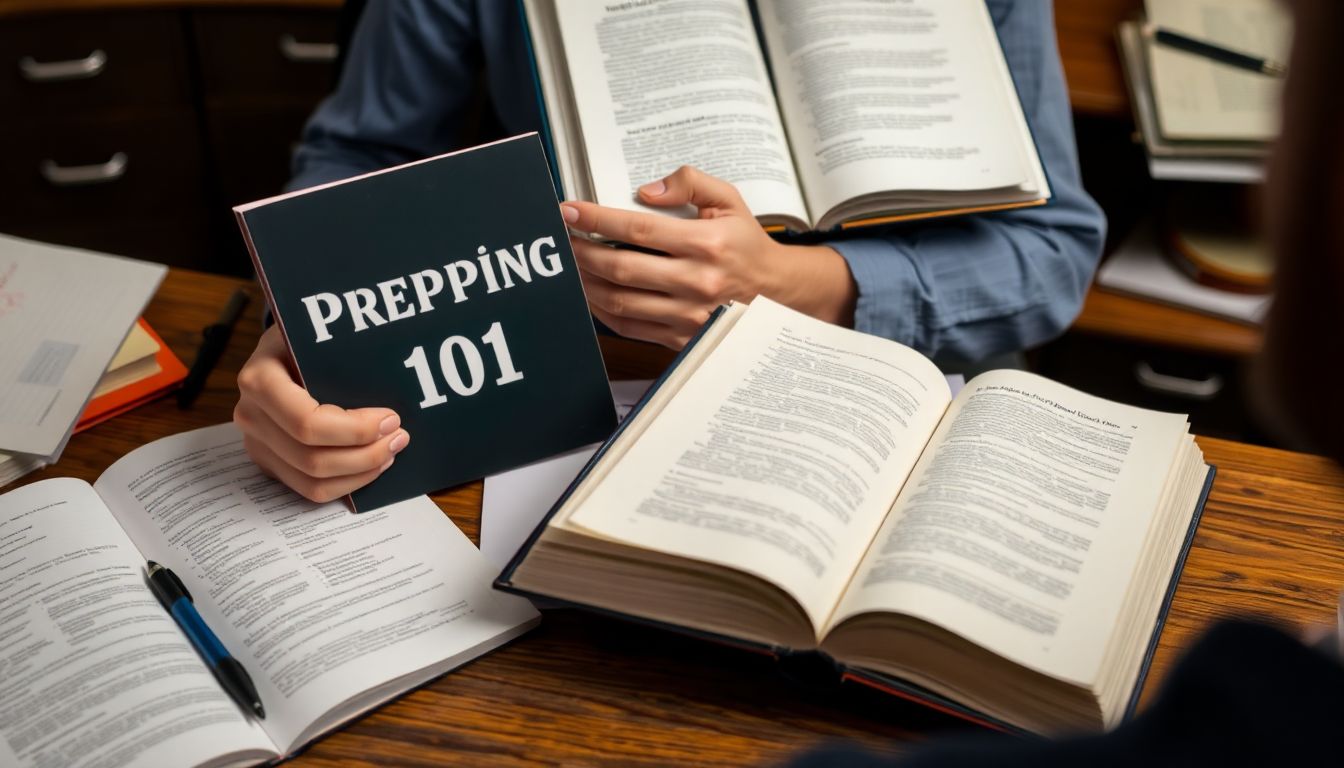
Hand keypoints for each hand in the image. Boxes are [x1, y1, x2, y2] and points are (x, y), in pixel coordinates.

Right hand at [233, 324, 408, 501]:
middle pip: (312, 458)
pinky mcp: (270, 463)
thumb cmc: (305, 342)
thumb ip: (346, 360)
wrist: (279, 351)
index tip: (390, 419)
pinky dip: (347, 483)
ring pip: (313, 481)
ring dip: (360, 472)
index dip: (355, 430)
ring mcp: (257, 443)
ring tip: (390, 451)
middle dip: (366, 453)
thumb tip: (399, 383)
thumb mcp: (319, 336)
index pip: (307, 422)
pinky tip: (371, 464)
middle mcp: (251, 415)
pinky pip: (309, 489)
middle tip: (399, 437)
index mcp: (260, 380)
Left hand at [562, 166, 856, 348]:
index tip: (570, 211)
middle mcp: (697, 282)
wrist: (777, 293)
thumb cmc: (747, 245)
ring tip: (572, 264)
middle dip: (583, 252)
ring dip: (587, 282)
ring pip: (620, 301)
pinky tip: (592, 293)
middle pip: (622, 268)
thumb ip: (691, 183)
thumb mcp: (729, 201)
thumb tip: (646, 190)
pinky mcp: (682, 337)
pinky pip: (631, 327)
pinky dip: (604, 310)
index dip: (597, 219)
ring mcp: (688, 314)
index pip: (638, 230)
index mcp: (706, 244)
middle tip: (563, 238)